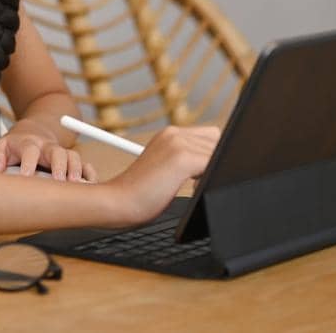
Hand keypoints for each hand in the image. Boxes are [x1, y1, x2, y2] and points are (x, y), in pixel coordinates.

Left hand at [0, 118, 96, 181]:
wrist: (33, 132)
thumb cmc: (15, 146)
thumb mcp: (1, 147)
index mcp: (29, 143)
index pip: (29, 150)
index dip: (29, 163)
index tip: (27, 177)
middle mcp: (47, 147)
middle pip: (56, 152)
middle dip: (58, 166)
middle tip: (58, 181)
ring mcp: (61, 152)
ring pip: (73, 156)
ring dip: (75, 169)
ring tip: (75, 184)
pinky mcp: (72, 160)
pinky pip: (85, 164)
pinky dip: (90, 173)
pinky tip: (90, 184)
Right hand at [104, 125, 220, 224]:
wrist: (117, 201)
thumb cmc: (140, 193)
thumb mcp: (165, 168)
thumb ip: (186, 159)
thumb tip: (214, 164)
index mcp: (169, 134)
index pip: (210, 136)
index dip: (211, 154)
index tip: (202, 174)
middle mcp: (174, 133)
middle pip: (217, 142)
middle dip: (214, 162)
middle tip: (195, 181)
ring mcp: (177, 143)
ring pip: (217, 152)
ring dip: (212, 170)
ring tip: (191, 183)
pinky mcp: (181, 157)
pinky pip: (214, 163)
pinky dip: (210, 178)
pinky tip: (192, 186)